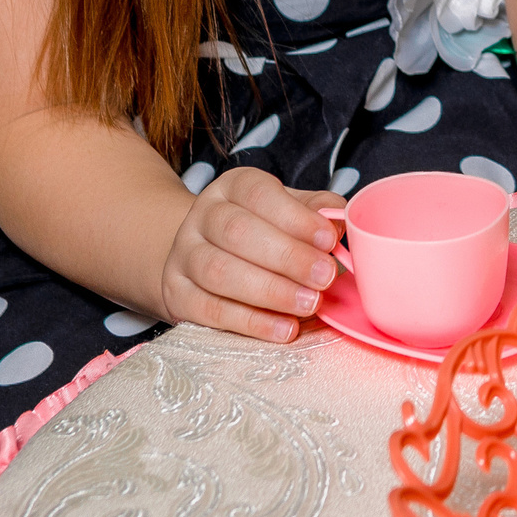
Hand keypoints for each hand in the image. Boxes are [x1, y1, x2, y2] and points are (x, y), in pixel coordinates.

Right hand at [156, 167, 341, 342]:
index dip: (295, 217)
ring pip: (220, 272)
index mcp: (232, 187)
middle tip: (325, 277)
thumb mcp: (288, 211)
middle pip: (238, 232)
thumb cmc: (262, 231)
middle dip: (287, 257)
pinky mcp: (176, 294)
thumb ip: (316, 212)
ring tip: (310, 304)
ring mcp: (183, 256)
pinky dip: (250, 322)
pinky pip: (210, 310)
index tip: (329, 240)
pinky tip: (284, 328)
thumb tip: (340, 220)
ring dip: (270, 291)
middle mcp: (202, 216)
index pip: (259, 193)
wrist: (204, 255)